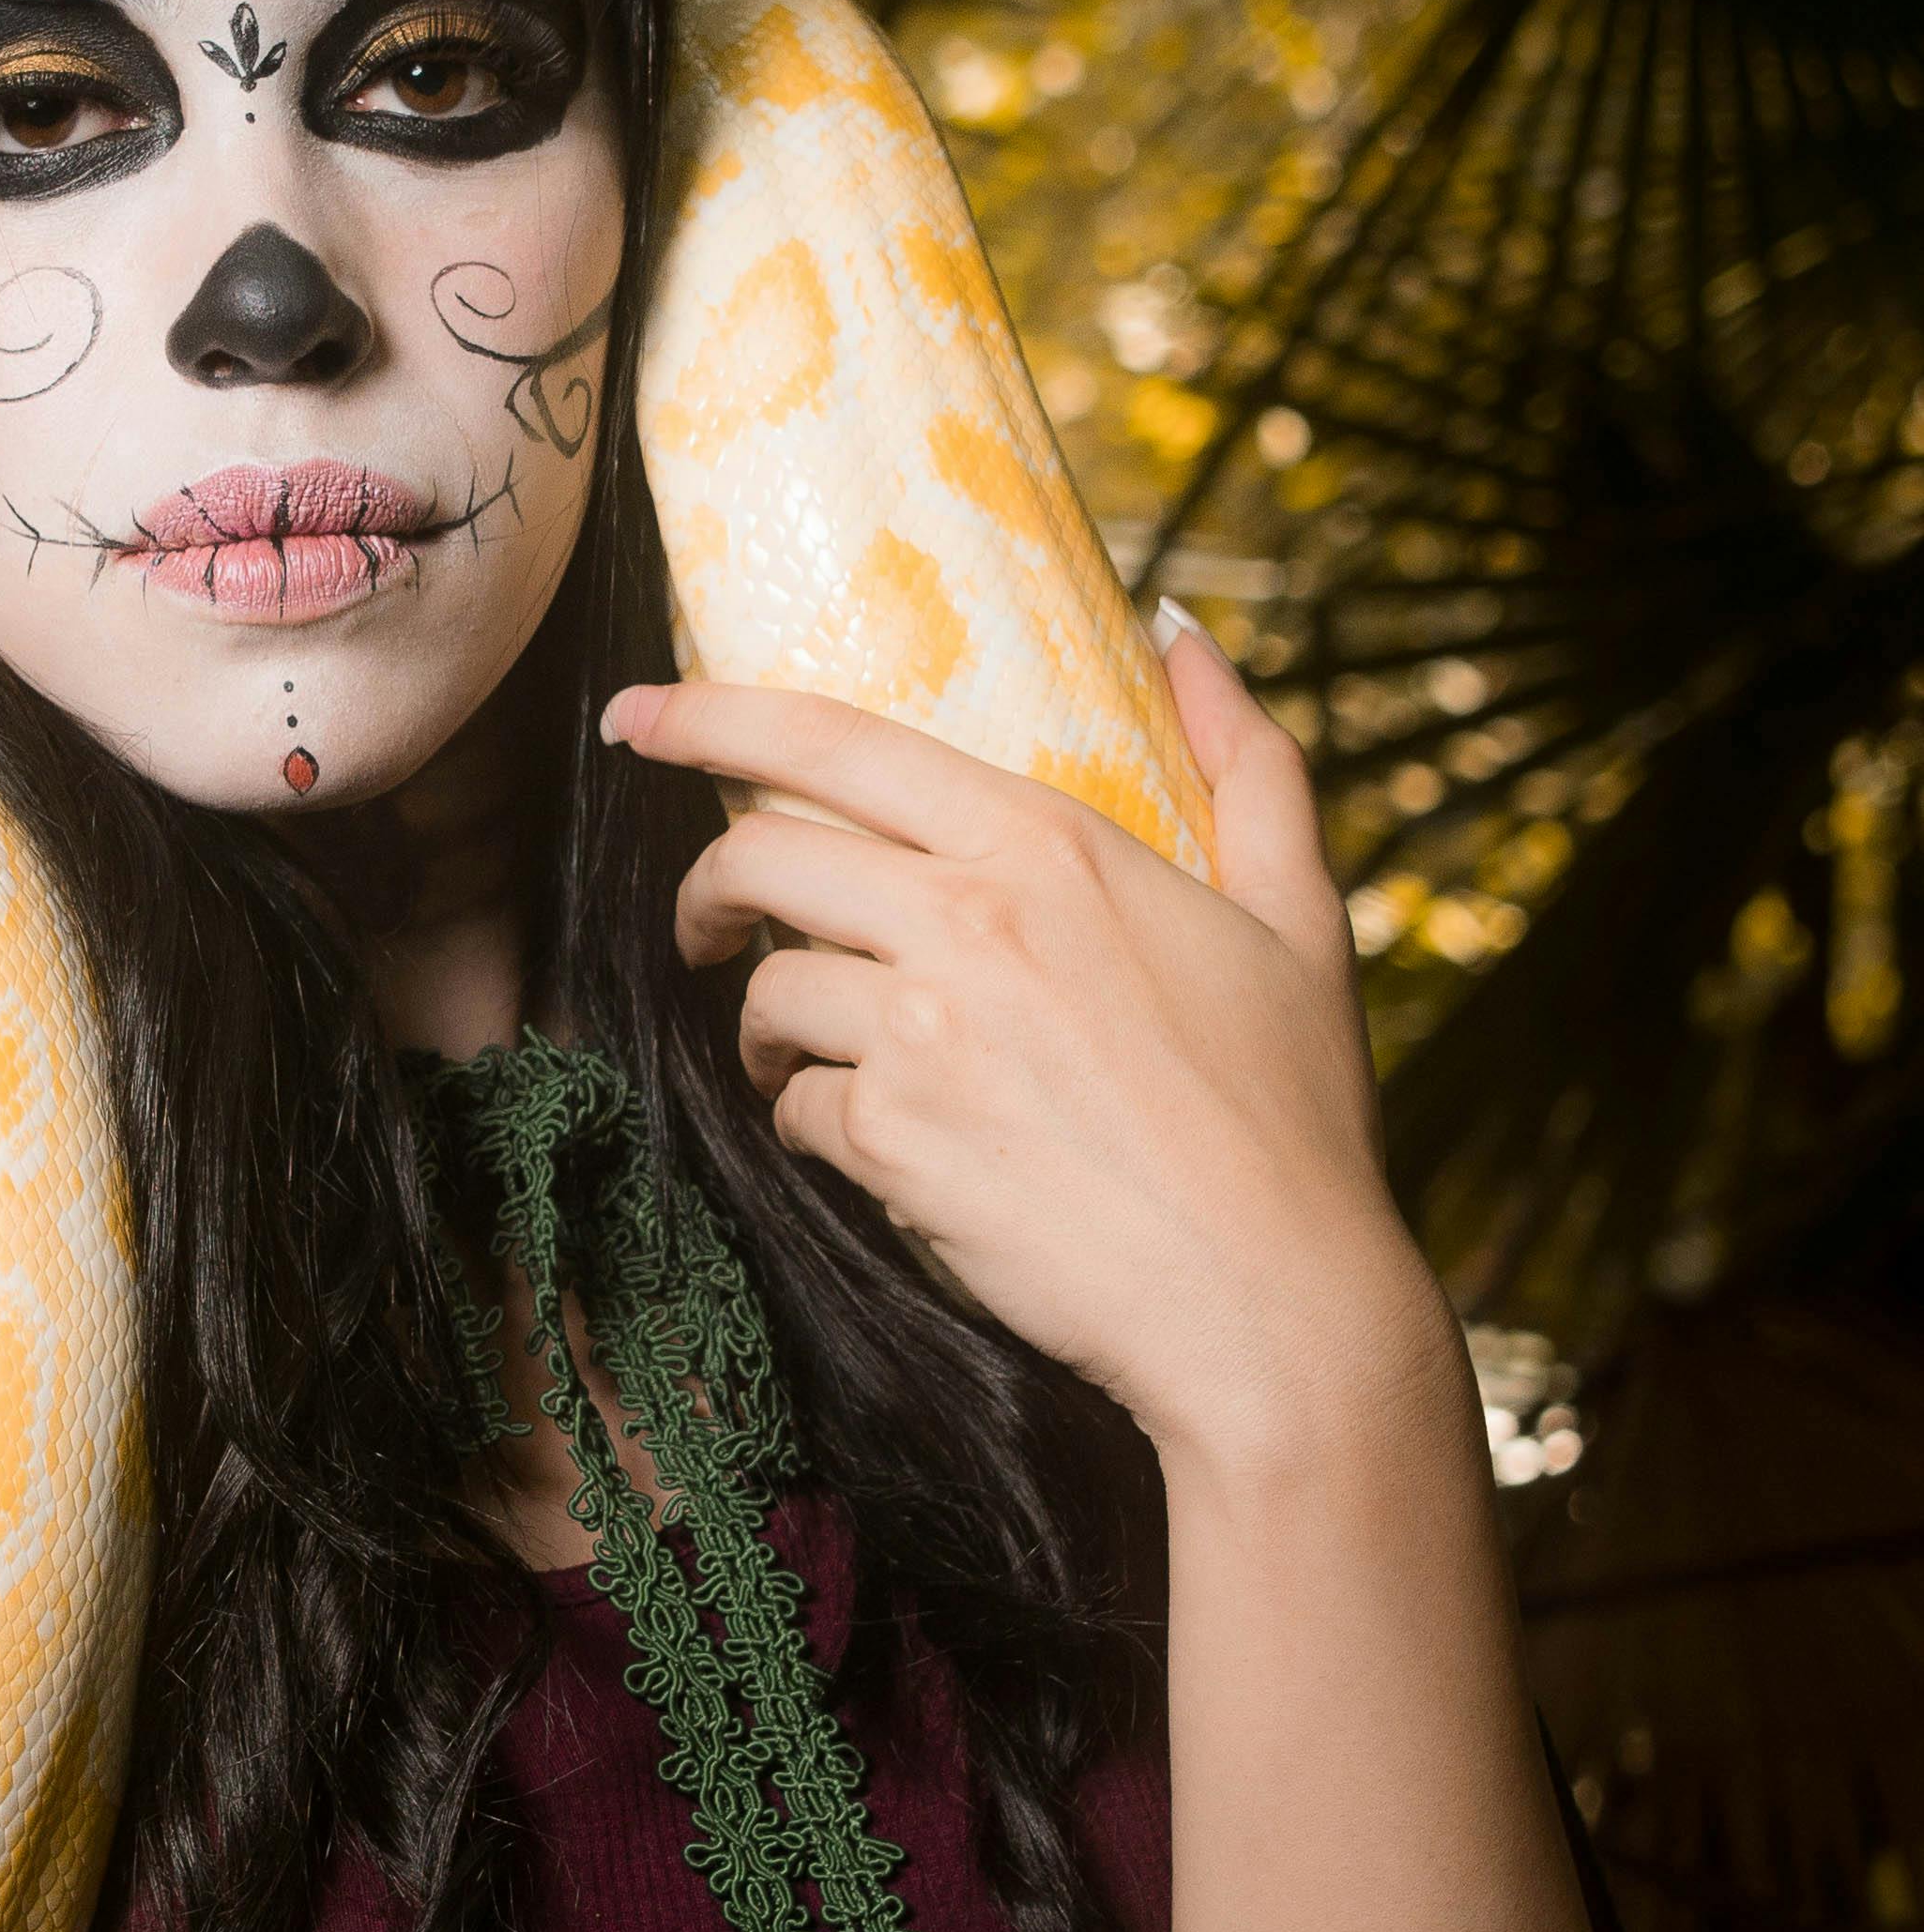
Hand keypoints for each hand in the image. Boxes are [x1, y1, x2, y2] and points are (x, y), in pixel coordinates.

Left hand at [603, 623, 1443, 1477]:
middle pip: (757, 857)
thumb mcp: (1300, 914)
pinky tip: (868, 1145)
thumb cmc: (1292, 1116)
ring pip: (766, 990)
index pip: (832, 743)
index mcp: (1049, 843)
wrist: (1271, 1302)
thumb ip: (1248, 759)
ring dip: (763, 1024)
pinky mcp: (890, 1140)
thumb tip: (1184, 629)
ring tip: (800, 1058)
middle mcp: (968, 918)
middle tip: (706, 927)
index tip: (632, 718)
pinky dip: (808, 1123)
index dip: (708, 717)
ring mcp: (920, 1031)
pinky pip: (792, 1107)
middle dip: (707, 889)